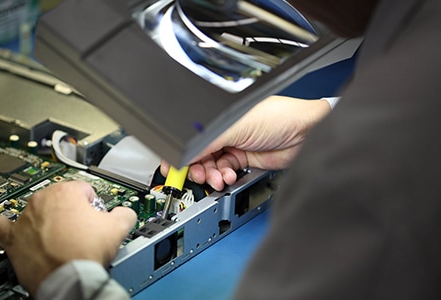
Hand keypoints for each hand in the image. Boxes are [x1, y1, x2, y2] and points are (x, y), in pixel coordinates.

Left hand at [0, 181, 136, 296]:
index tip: (95, 217)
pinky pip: (2, 225)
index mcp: (66, 192)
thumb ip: (124, 213)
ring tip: (60, 236)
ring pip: (36, 211)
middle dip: (71, 211)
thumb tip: (125, 213)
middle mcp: (41, 201)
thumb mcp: (118, 228)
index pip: (84, 190)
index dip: (93, 205)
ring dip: (47, 219)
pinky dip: (7, 226)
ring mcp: (24, 219)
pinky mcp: (12, 239)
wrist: (68, 278)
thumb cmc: (85, 252)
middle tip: (81, 230)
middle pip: (60, 199)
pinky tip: (12, 227)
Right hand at [161, 96, 331, 189]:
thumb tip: (182, 154)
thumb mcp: (234, 127)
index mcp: (217, 116)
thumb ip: (206, 142)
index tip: (172, 167)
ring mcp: (233, 144)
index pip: (191, 136)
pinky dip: (224, 177)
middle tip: (198, 176)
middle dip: (196, 167)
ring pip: (211, 165)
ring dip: (211, 175)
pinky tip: (229, 176)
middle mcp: (223, 130)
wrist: (305, 134)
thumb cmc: (278, 116)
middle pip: (198, 153)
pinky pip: (225, 171)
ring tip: (219, 178)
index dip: (180, 152)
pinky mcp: (243, 159)